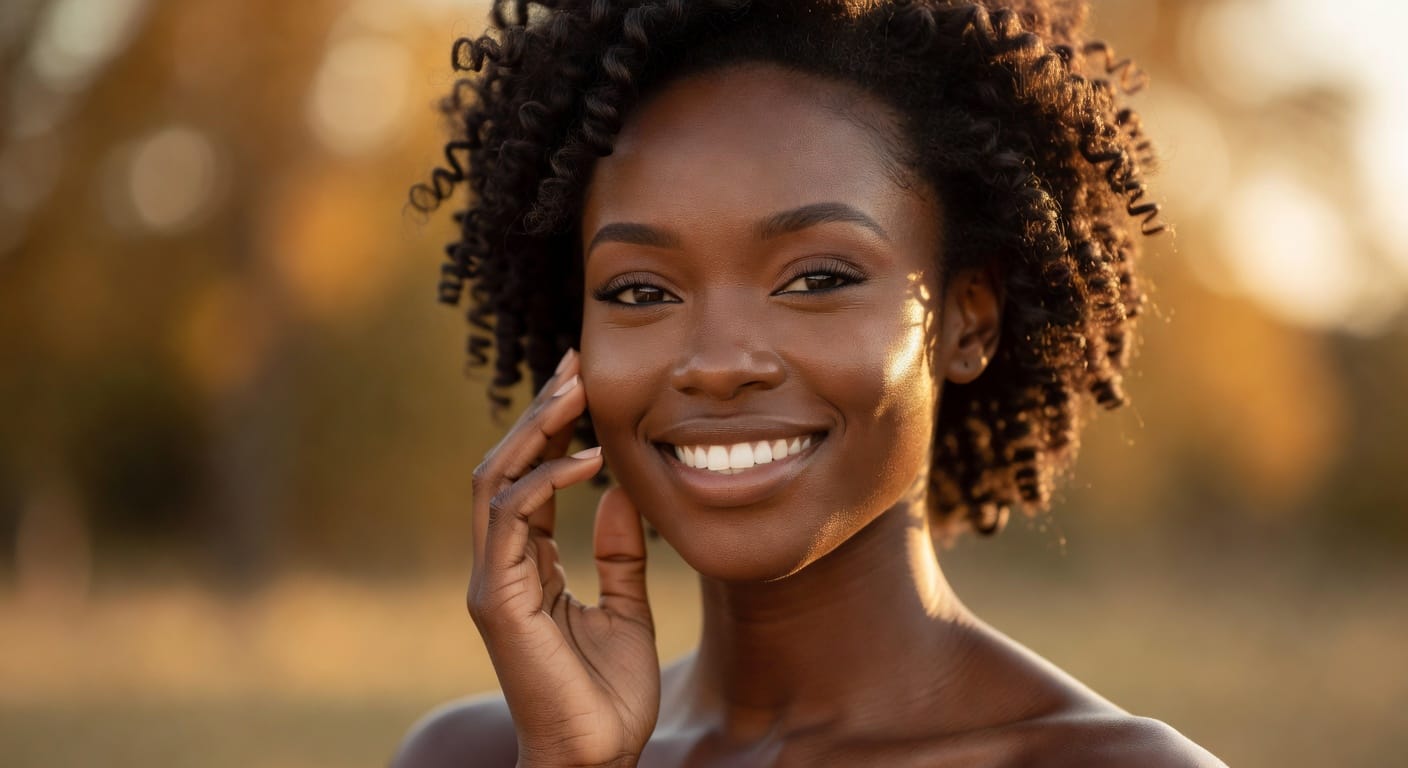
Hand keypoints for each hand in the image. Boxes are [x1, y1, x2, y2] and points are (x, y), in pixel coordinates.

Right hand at [467, 349, 658, 767]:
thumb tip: (621, 491)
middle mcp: (501, 568)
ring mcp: (493, 583)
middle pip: (504, 468)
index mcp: (526, 568)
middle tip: (575, 364)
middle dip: (539, 413)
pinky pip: (512, 522)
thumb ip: (618, 555)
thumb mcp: (628, 611)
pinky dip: (546, 483)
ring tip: (577, 390)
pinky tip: (590, 460)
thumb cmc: (609, 698)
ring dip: (535, 431)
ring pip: (496, 483)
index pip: (528, 481)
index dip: (551, 430)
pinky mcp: (498, 602)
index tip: (583, 384)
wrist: (597, 760)